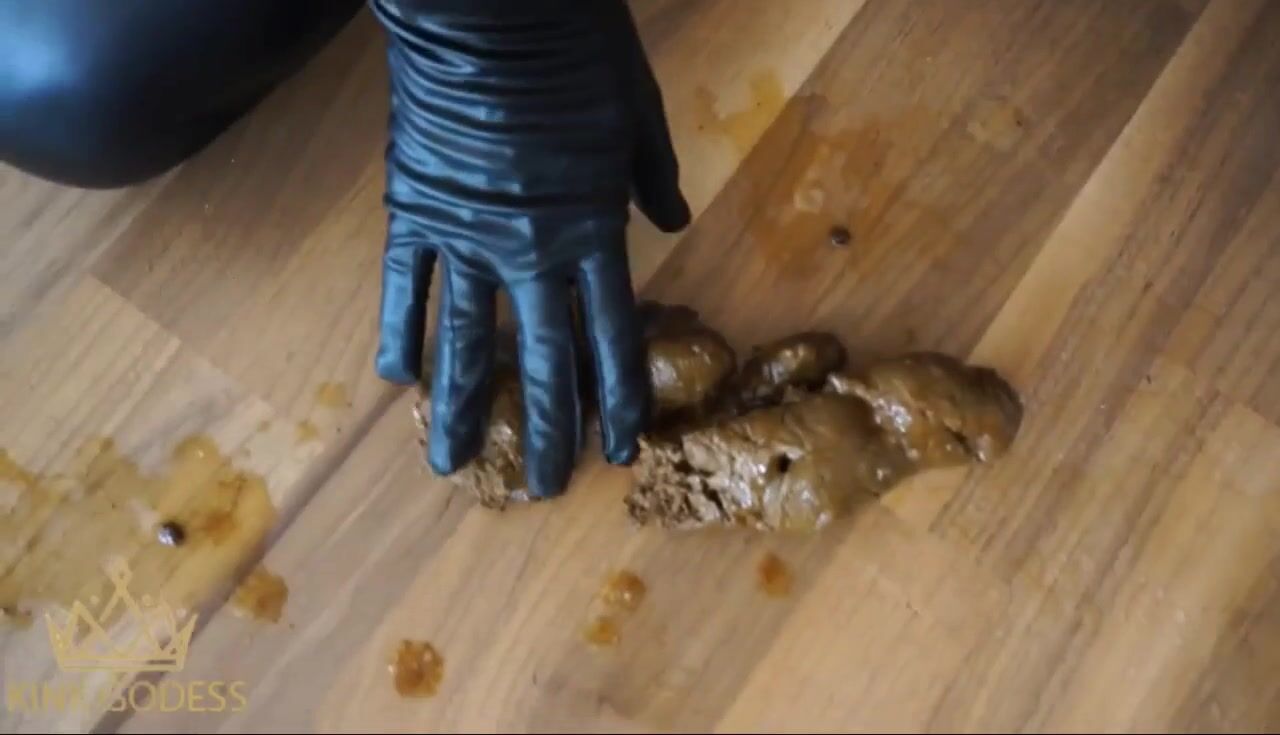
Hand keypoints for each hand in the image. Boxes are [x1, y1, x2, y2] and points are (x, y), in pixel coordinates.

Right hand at [369, 0, 690, 497]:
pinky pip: (403, 285)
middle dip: (545, 428)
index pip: (608, 333)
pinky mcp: (414, 209)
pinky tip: (397, 379)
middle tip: (542, 488)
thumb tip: (670, 223)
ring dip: (462, 407)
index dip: (614, 397)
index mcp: (591, 227)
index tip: (615, 450)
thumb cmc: (575, 48)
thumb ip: (650, 175)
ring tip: (451, 465)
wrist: (488, 7)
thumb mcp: (636, 109)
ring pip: (465, 339)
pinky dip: (399, 330)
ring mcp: (464, 235)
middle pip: (541, 356)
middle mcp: (528, 249)